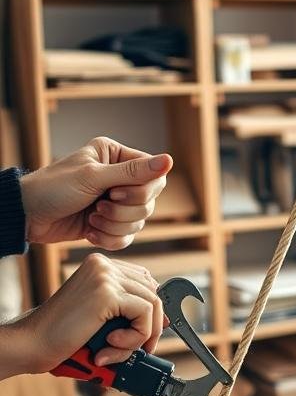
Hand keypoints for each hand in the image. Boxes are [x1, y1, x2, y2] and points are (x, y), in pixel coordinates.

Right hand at [0, 254, 165, 379]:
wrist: (32, 343)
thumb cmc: (63, 334)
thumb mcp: (101, 315)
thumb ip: (127, 310)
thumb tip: (165, 319)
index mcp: (101, 266)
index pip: (146, 283)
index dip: (150, 310)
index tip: (143, 334)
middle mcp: (104, 265)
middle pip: (153, 292)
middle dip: (149, 326)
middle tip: (133, 349)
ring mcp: (105, 276)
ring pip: (152, 305)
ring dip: (140, 336)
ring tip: (115, 351)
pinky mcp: (107, 293)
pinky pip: (144, 315)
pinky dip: (135, 337)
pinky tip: (110, 346)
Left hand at [20, 136, 172, 249]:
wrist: (27, 217)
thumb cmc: (52, 189)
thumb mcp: (93, 177)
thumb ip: (133, 172)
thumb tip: (169, 160)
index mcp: (117, 156)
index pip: (155, 177)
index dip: (141, 191)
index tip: (114, 193)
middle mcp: (120, 177)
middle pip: (150, 202)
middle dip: (123, 212)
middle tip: (98, 207)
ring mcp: (115, 202)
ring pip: (140, 222)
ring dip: (114, 226)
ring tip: (91, 219)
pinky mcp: (109, 223)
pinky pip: (127, 237)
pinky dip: (110, 238)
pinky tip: (90, 232)